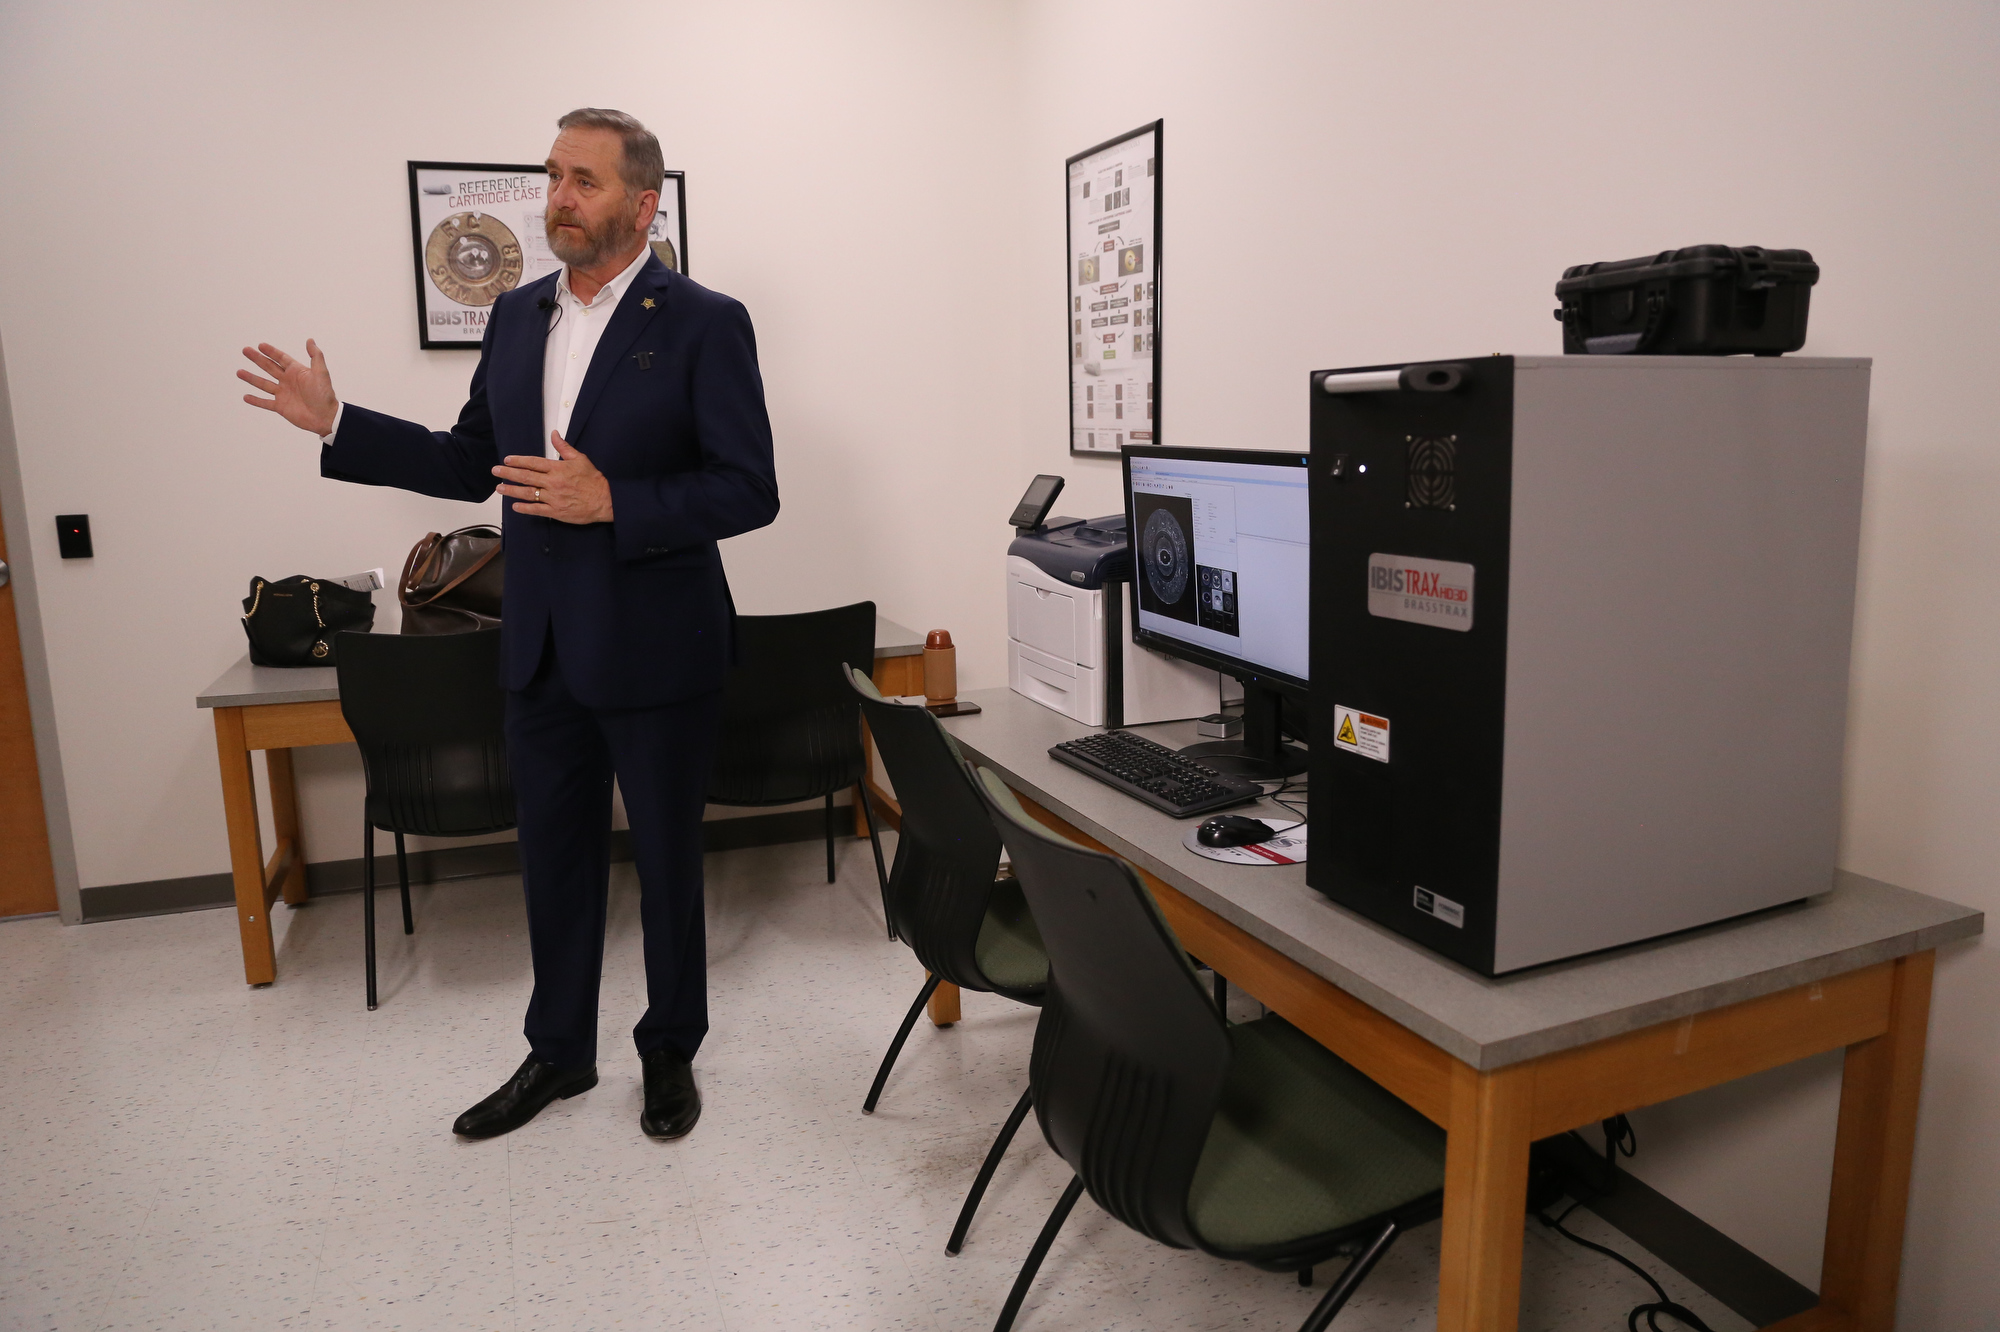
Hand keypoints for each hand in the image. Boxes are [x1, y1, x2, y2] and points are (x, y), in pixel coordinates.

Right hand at [238, 340, 338, 435]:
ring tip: (239, 372)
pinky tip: (246, 396)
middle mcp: (288, 381)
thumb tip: (310, 340)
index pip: (281, 358)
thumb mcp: (321, 373)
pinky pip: (265, 403)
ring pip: (263, 384)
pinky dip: (255, 400)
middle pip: (269, 367)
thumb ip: (316, 356)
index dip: (271, 352)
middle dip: (257, 359)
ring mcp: (283, 394)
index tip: (260, 345)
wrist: (326, 417)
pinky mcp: (281, 407)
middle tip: (245, 350)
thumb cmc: (325, 395)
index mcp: (297, 372)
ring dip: (251, 378)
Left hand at [494, 432, 614, 523]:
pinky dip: (524, 508)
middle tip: (495, 471)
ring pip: (528, 493)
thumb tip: (554, 433)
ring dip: (511, 490)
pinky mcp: (556, 511)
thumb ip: (564, 447)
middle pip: (526, 477)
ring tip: (500, 488)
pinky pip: (536, 510)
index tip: (507, 460)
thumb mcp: (580, 459)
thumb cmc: (593, 479)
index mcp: (557, 469)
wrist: (605, 500)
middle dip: (508, 473)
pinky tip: (515, 507)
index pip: (533, 463)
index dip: (518, 461)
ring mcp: (553, 498)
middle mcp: (552, 483)